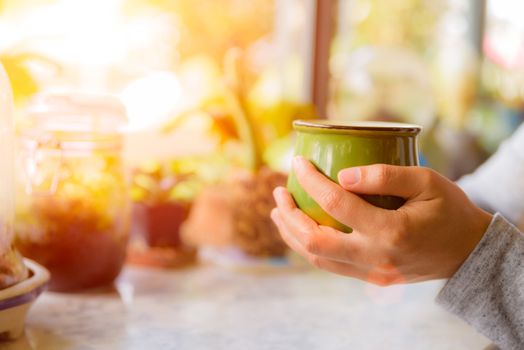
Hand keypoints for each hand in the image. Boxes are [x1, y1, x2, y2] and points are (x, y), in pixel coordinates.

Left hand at [271, 156, 492, 284]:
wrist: (468, 252)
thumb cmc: (450, 211)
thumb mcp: (428, 182)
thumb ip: (386, 175)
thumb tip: (342, 175)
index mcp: (392, 232)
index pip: (337, 204)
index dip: (311, 181)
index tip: (297, 162)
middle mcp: (376, 257)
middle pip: (314, 242)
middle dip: (289, 215)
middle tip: (279, 192)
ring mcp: (372, 272)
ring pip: (317, 258)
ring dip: (292, 234)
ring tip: (279, 211)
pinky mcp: (371, 277)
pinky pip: (330, 265)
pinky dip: (309, 246)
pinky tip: (301, 228)